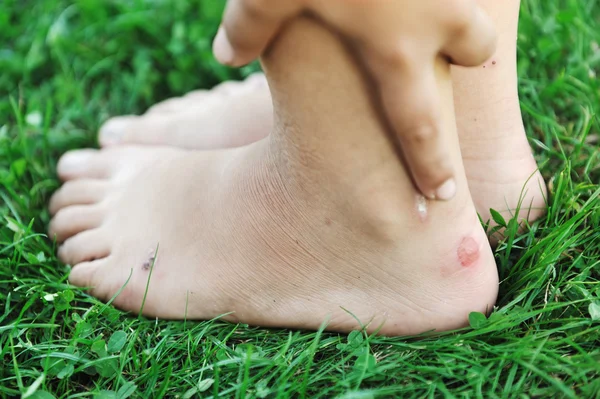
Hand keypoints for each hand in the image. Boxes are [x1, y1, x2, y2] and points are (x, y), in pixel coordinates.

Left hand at [213, 0, 495, 199]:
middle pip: (478, 52)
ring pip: (480, 0)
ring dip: (460, 11)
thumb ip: (246, 28)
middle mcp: (439, 15)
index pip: (420, 127)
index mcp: (396, 47)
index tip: (443, 197)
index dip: (432, 167)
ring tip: (424, 7)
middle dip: (467, 58)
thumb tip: (222, 57)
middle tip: (441, 55)